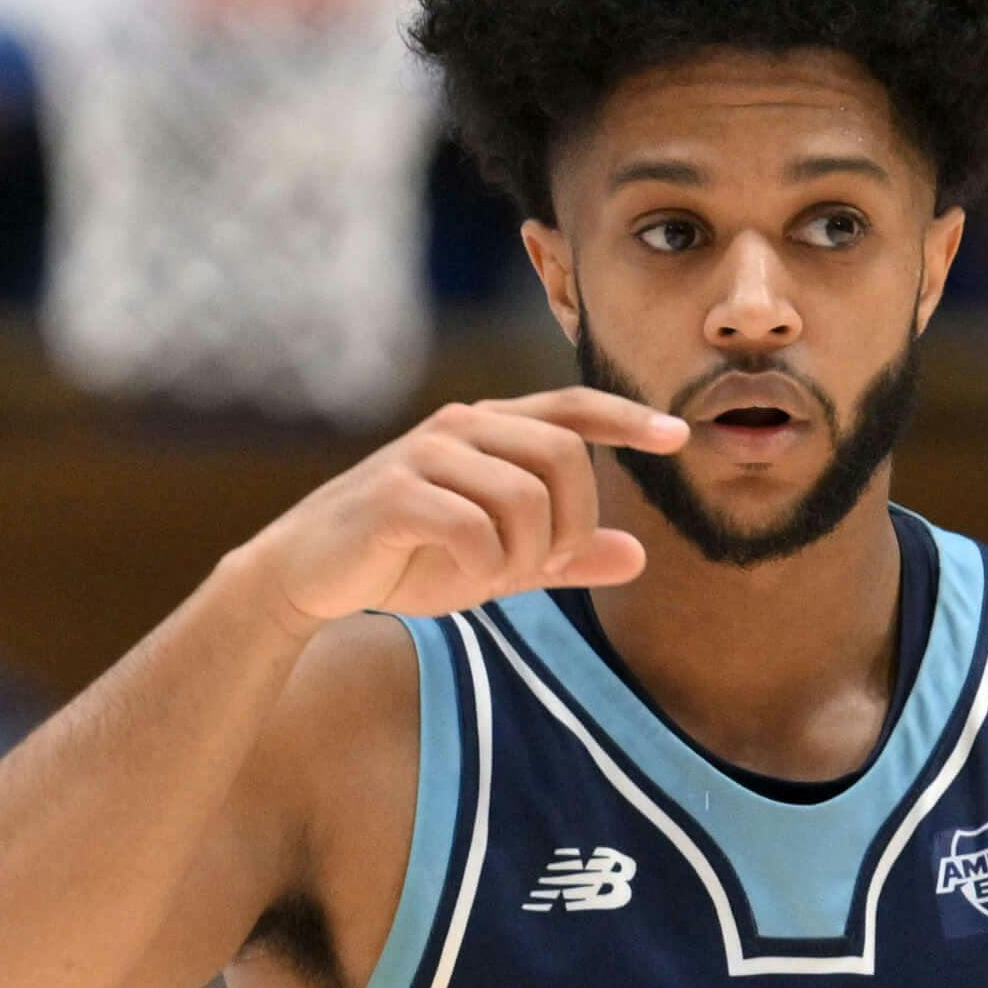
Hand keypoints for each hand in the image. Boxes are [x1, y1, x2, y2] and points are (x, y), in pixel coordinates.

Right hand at [248, 388, 681, 631]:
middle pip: (563, 456)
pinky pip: (476, 528)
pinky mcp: (397, 493)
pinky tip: (464, 577)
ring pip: (525, 497)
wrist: (308, 576)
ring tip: (492, 577)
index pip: (571, 409)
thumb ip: (565, 558)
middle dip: (572, 522)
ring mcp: (426, 454)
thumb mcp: (498, 563)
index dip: (627, 419)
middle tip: (545, 565)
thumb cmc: (405, 560)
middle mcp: (460, 426)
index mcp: (489, 431)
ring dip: (524, 554)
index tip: (679, 437)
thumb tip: (639, 556)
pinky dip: (484, 565)